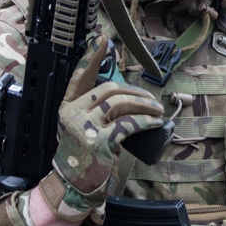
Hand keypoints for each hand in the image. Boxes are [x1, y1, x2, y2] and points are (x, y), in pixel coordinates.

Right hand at [39, 36, 163, 220]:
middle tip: (150, 98)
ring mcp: (86, 127)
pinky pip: (129, 124)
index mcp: (67, 107)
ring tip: (157, 109)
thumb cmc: (82, 157)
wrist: (72, 186)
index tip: (103, 40)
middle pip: (109, 89)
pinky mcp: (101, 141)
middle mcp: (73, 113)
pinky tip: (156, 122)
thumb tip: (125, 97)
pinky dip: (147, 121)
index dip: (92, 57)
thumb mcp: (81, 129)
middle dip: (135, 91)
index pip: (79, 76)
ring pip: (121, 103)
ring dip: (144, 104)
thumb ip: (94, 111)